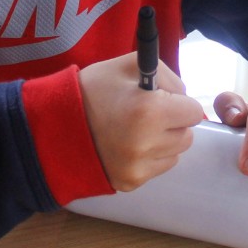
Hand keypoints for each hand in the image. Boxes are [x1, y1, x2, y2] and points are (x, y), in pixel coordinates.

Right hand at [79, 52, 203, 191]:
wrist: (54, 124)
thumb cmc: (92, 89)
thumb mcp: (128, 65)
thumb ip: (167, 76)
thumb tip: (184, 96)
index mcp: (150, 111)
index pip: (193, 112)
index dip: (179, 102)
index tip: (162, 99)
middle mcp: (146, 143)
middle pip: (187, 135)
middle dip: (173, 123)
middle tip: (148, 114)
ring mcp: (137, 167)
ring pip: (175, 153)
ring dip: (163, 141)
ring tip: (136, 129)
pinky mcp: (130, 182)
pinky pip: (158, 168)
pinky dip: (150, 156)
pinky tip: (128, 144)